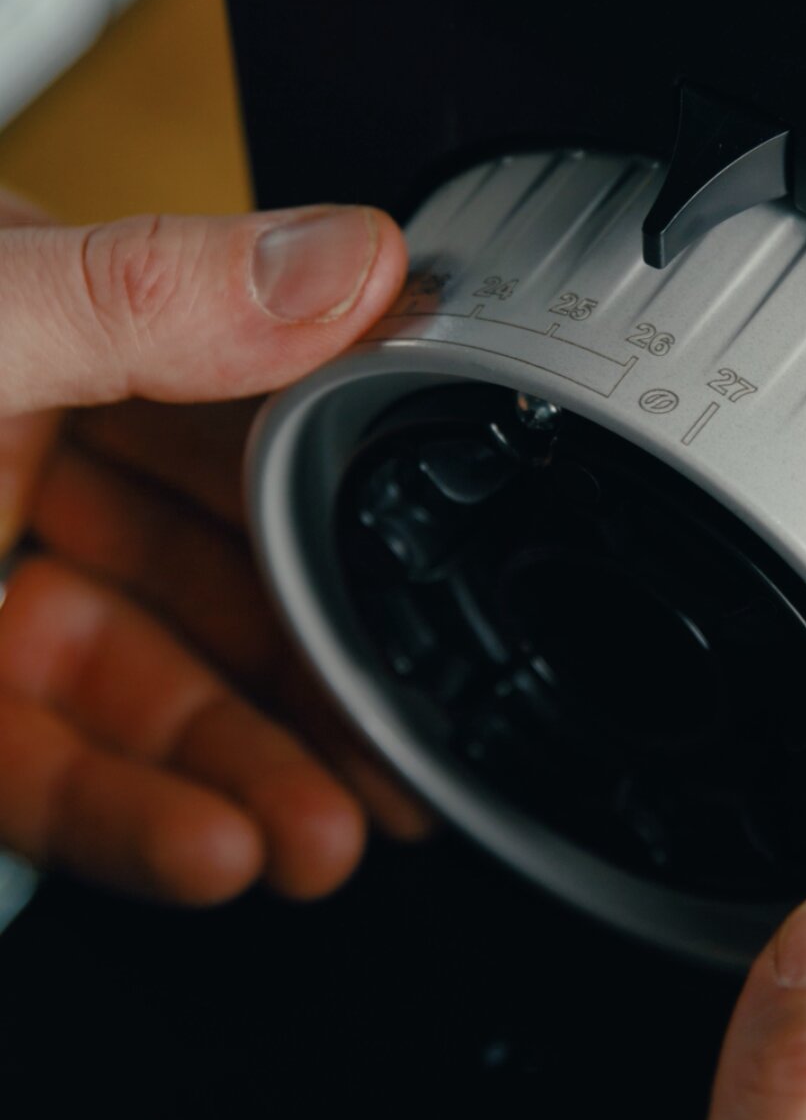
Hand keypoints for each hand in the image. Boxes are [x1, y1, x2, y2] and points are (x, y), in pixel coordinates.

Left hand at [0, 193, 425, 904]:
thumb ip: (147, 294)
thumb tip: (356, 266)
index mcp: (51, 319)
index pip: (248, 401)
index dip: (359, 482)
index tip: (448, 555)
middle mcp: (23, 450)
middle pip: (219, 570)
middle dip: (323, 664)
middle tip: (418, 739)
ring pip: (148, 688)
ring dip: (251, 769)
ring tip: (341, 833)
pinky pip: (51, 777)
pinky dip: (137, 822)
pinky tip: (218, 853)